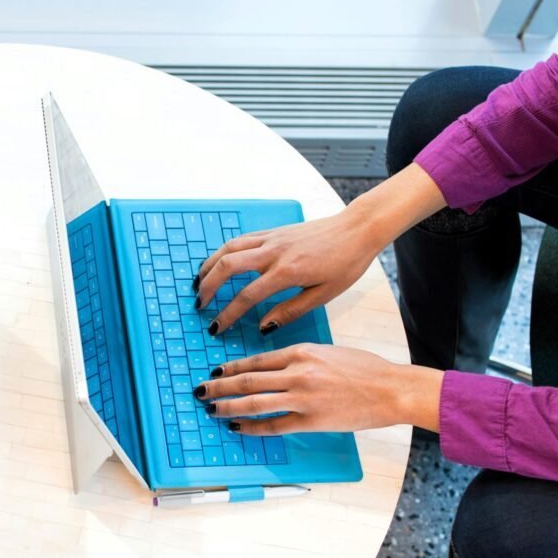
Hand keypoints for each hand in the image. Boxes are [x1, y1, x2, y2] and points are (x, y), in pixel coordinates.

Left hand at [192, 344, 441, 434]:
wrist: (390, 389)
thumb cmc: (365, 369)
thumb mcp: (329, 352)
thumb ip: (301, 358)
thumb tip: (277, 366)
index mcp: (301, 352)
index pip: (256, 360)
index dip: (231, 367)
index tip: (215, 371)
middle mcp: (296, 372)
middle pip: (247, 380)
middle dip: (219, 386)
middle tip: (200, 391)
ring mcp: (302, 398)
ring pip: (253, 402)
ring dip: (227, 406)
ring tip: (211, 409)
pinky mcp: (310, 421)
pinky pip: (272, 425)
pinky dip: (251, 427)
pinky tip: (238, 428)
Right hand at [193, 164, 447, 335]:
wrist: (358, 229)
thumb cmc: (346, 263)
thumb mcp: (324, 295)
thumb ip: (290, 311)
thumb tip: (263, 327)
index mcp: (287, 272)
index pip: (246, 296)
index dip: (228, 314)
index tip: (217, 328)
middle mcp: (273, 252)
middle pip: (227, 267)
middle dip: (208, 287)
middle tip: (200, 304)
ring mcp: (271, 238)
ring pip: (228, 249)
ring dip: (209, 266)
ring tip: (199, 283)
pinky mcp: (273, 231)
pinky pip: (239, 240)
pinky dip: (223, 252)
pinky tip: (218, 263)